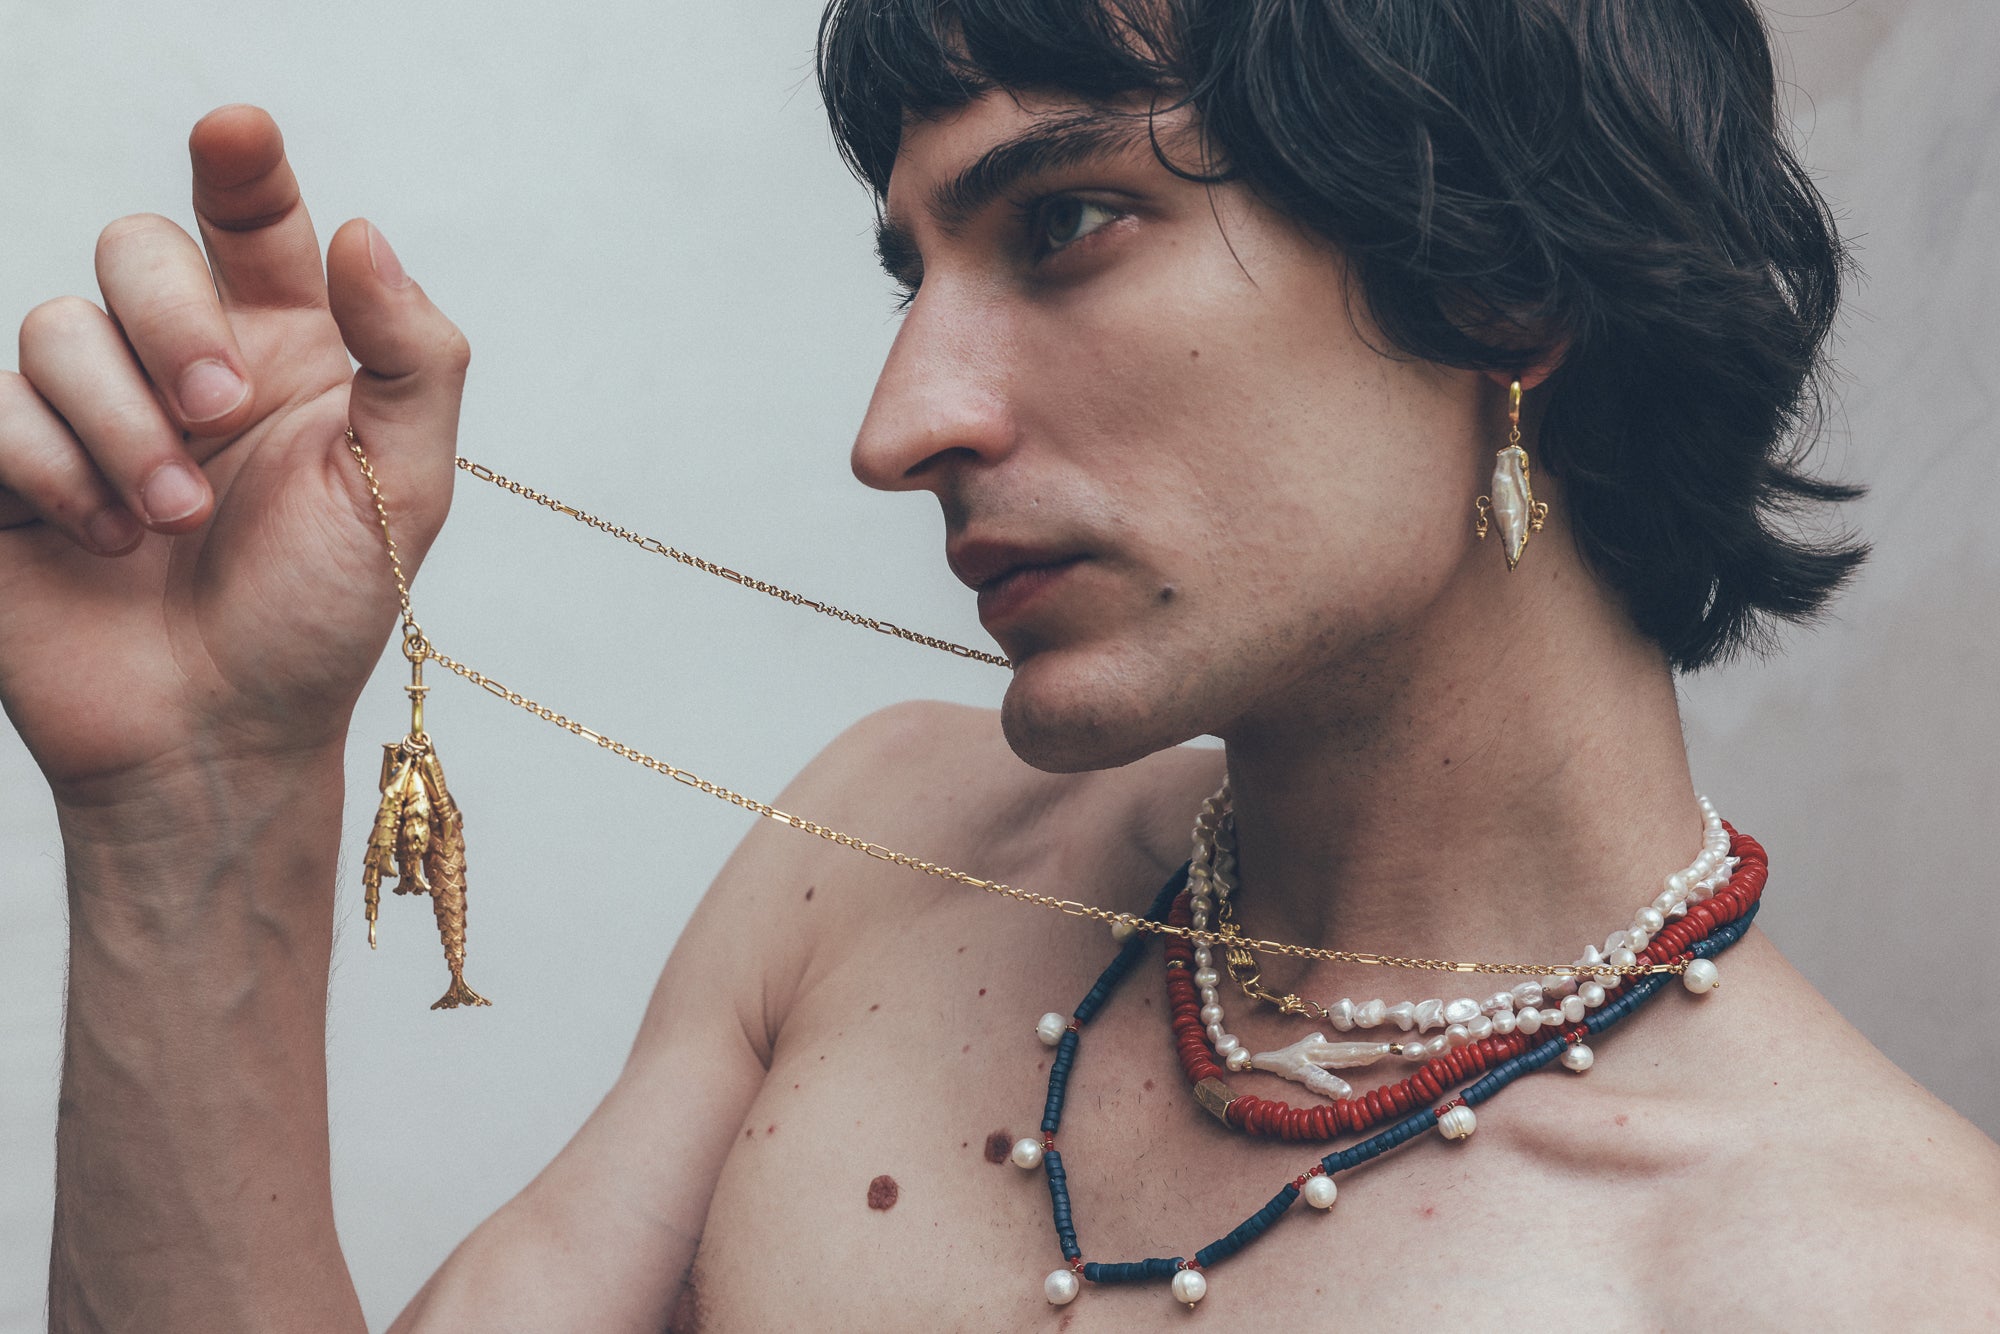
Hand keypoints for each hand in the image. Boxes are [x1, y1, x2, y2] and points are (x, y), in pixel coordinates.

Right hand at [0, 105, 466, 808]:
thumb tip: (364, 231)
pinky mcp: (12, 469)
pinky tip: (106, 539)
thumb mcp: (405, 491)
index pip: (256, 223)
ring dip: (122, 425)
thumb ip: (410, 358)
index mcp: (290, 352)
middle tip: (224, 415)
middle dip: (174, 322)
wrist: (222, 734)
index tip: (235, 133)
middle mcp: (186, 365)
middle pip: (138, 249)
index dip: (242, 165)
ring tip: (174, 521)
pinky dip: (52, 470)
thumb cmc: (322, 617)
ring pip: (56, 324)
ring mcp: (94, 414)